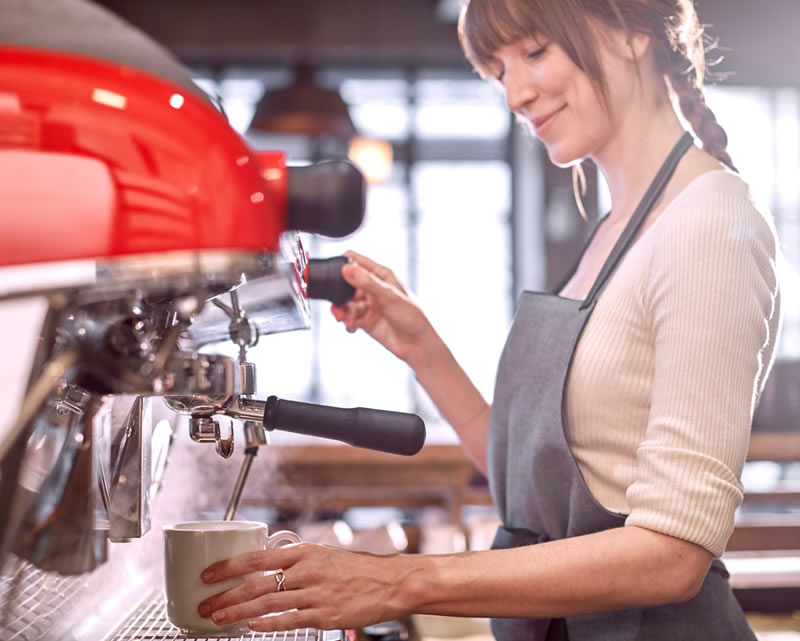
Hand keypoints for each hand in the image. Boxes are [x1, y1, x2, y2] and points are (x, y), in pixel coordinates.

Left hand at [197, 542, 408, 632]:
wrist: (389, 583)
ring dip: (238, 612)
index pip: (257, 557)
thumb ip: (294, 560)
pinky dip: (267, 623)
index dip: (229, 567)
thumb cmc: (355, 569)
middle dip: (226, 595)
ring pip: (267, 602)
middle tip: (205, 604)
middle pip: (256, 583)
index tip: (208, 575)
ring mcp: (315, 594)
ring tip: (218, 618)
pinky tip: (251, 626)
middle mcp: (307, 570)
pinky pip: (289, 620)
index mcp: (304, 552)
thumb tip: (265, 565)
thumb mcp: (322, 555)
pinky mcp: (324, 615)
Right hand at [331, 251, 434, 365]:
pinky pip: (349, 318)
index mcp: (381, 275)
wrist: (417, 345)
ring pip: (346, 303)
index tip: (332, 274)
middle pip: (346, 285)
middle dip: (338, 295)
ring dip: (342, 311)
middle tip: (336, 305)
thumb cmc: (411, 316)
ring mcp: (369, 304)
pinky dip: (347, 322)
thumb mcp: (388, 296)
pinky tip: (351, 327)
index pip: (356, 261)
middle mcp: (373, 288)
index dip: (342, 264)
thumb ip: (366, 282)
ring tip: (343, 320)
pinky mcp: (366, 320)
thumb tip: (346, 269)